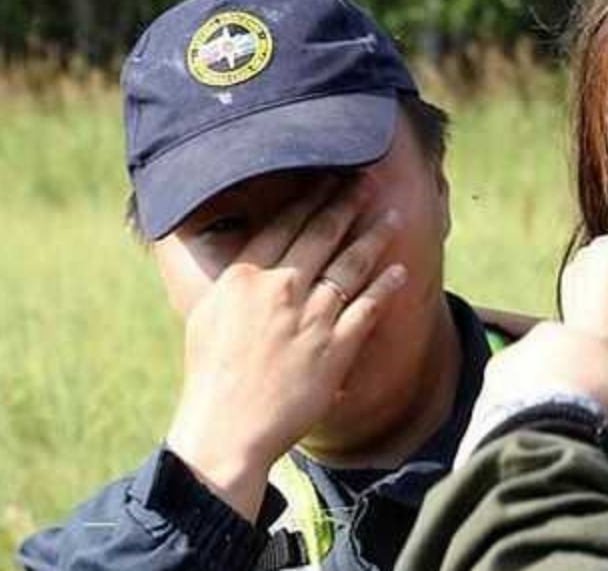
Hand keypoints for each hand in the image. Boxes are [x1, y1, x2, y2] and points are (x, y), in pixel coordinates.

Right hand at [166, 178, 406, 518]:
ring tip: (392, 217)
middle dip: (347, 203)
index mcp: (245, 277)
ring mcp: (311, 317)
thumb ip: (235, 283)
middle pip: (321, 234)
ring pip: (351, 264)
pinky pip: (368, 308)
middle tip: (367, 182)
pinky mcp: (335, 348)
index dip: (311, 198)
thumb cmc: (210, 375)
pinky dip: (385, 286)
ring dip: (374, 237)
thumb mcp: (208, 315)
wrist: (228, 428)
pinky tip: (399, 270)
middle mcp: (280, 288)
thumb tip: (248, 262)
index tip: (328, 178)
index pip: (284, 224)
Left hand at [474, 322, 607, 455]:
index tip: (606, 401)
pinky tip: (533, 453)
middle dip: (561, 392)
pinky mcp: (477, 415)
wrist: (549, 433)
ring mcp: (493, 380)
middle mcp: (521, 347)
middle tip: (580, 424)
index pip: (580, 349)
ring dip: (535, 413)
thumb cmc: (604, 401)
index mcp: (560, 330)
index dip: (596, 375)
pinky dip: (516, 435)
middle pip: (546, 369)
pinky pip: (502, 425)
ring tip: (555, 444)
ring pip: (520, 396)